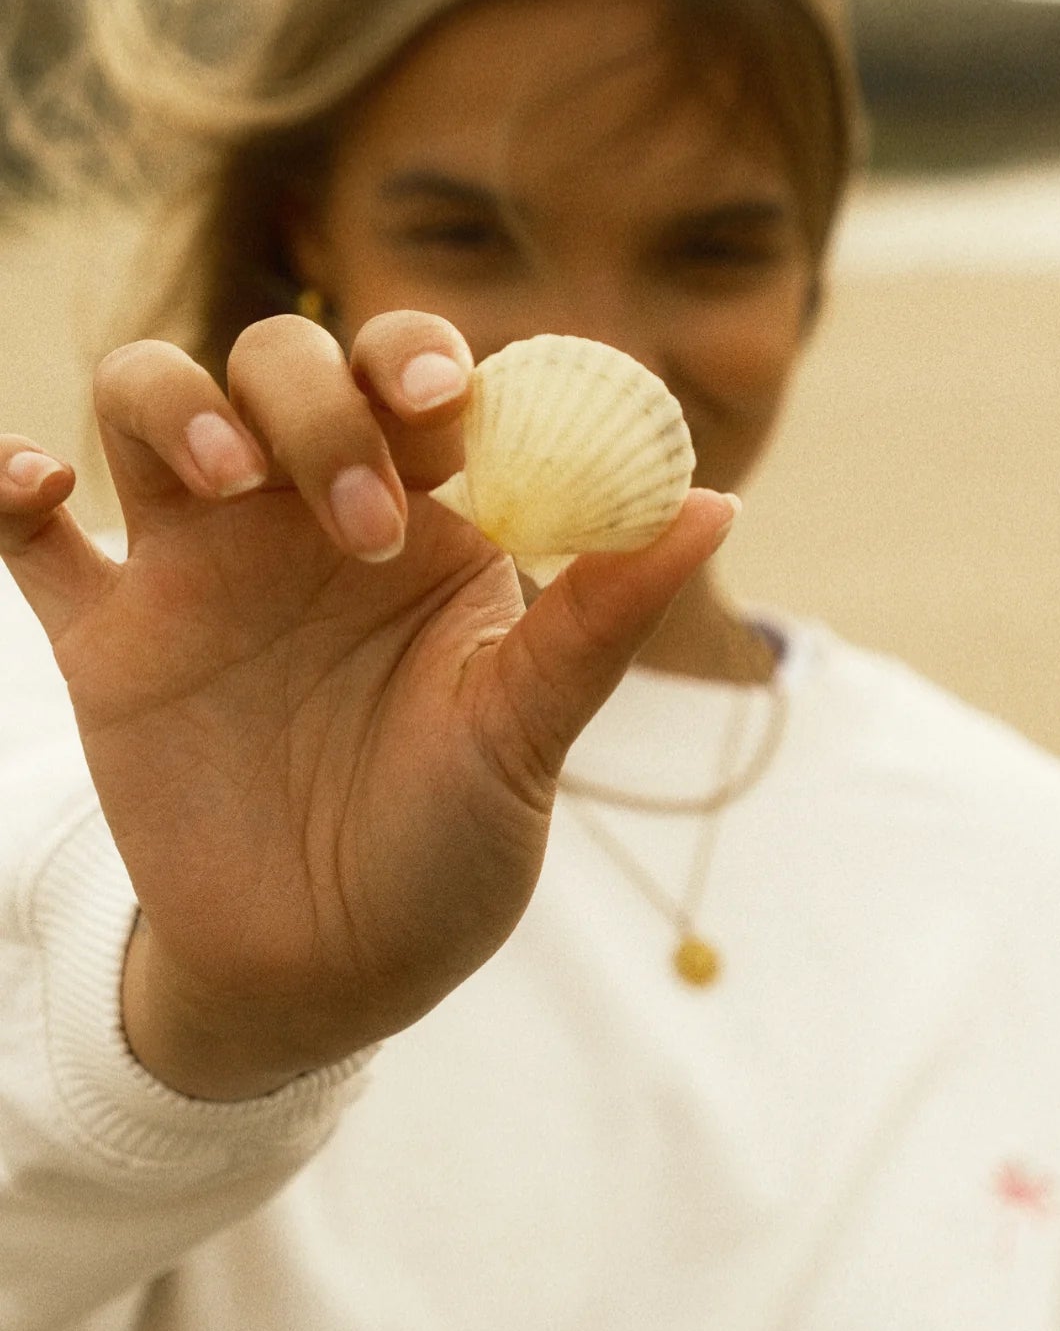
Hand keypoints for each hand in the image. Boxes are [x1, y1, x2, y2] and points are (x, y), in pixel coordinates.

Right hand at [0, 313, 734, 1099]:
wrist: (330, 968)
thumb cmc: (446, 849)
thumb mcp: (523, 736)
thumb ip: (596, 619)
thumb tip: (718, 503)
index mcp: (424, 523)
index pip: (416, 384)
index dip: (425, 362)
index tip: (449, 401)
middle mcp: (305, 516)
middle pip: (281, 363)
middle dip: (317, 404)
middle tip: (363, 522)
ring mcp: (199, 567)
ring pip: (152, 399)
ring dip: (176, 402)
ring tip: (216, 480)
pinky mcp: (108, 639)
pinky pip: (31, 540)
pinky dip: (7, 488)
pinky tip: (33, 484)